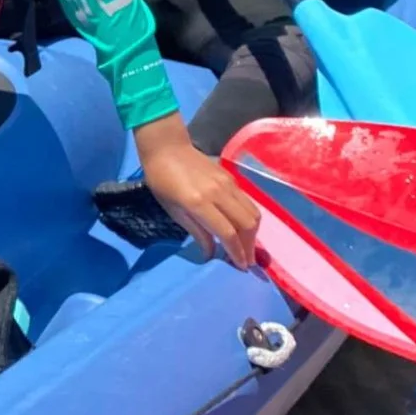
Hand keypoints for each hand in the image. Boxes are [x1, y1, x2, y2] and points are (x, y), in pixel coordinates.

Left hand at [134, 115, 259, 267]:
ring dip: (253, 233)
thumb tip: (212, 253)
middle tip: (246, 260)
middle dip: (250, 246)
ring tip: (247, 247)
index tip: (241, 267)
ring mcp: (228, 184)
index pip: (227, 233)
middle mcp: (218, 193)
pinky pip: (248, 202)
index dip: (237, 252)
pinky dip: (250, 218)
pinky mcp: (232, 178)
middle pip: (247, 224)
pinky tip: (243, 228)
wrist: (167, 147)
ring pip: (253, 212)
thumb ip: (196, 232)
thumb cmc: (162, 181)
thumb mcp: (173, 211)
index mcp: (199, 203)